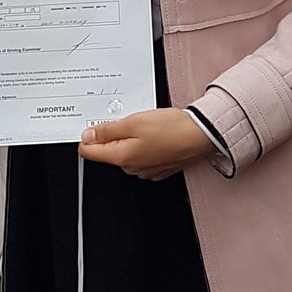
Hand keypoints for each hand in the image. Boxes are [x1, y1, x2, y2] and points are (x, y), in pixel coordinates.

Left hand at [79, 109, 213, 181]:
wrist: (202, 135)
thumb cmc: (173, 129)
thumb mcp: (134, 122)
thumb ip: (107, 130)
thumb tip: (88, 135)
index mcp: (122, 158)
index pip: (90, 152)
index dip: (88, 137)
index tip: (92, 126)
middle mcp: (132, 168)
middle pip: (109, 151)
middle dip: (112, 135)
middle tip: (128, 121)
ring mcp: (145, 170)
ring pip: (126, 152)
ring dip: (130, 139)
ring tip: (146, 126)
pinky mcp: (158, 168)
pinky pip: (142, 156)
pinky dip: (144, 144)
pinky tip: (155, 134)